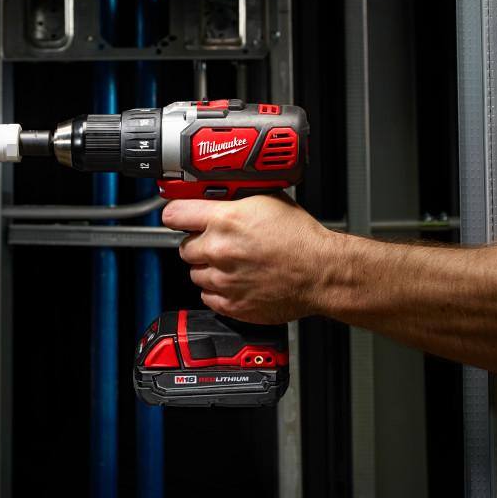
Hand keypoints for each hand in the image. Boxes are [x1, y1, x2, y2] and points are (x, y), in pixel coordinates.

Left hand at [161, 194, 336, 323]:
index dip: (176, 214)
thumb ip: (236, 198)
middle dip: (198, 243)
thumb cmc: (301, 238)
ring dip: (208, 268)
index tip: (178, 216)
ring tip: (232, 263)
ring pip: (194, 273)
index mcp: (226, 220)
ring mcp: (223, 280)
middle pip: (184, 247)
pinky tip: (235, 280)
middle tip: (217, 242)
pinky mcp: (230, 304)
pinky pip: (207, 296)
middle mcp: (219, 250)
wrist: (321, 273)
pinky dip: (216, 290)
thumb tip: (218, 193)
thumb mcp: (268, 200)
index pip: (175, 214)